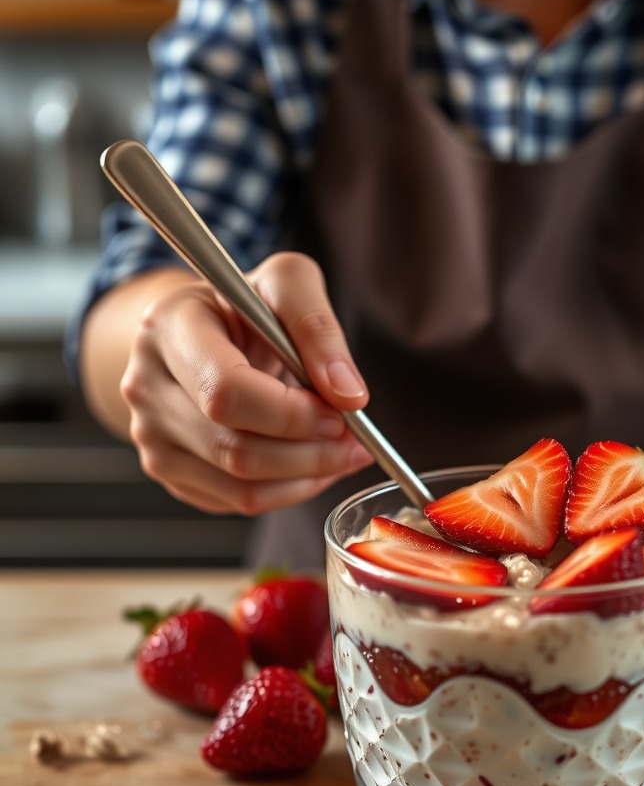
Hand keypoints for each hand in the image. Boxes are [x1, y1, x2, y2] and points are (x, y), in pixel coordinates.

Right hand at [118, 252, 374, 513]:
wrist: (206, 330)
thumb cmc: (246, 305)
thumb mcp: (287, 283)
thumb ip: (318, 327)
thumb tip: (348, 394)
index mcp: (168, 329)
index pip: (226, 393)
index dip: (292, 414)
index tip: (341, 412)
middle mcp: (146, 386)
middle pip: (236, 449)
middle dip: (312, 453)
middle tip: (356, 440)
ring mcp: (151, 437)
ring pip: (241, 488)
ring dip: (308, 477)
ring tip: (344, 452)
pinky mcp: (171, 472)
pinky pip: (239, 502)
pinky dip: (290, 491)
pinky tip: (313, 463)